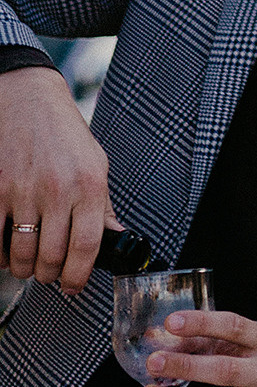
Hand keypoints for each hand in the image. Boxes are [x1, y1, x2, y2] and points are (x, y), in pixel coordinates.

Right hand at [0, 66, 116, 291]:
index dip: (79, 275)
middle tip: (49, 275)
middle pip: (51, 256)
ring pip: (21, 254)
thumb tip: (115, 239)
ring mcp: (22, 190)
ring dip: (24, 269)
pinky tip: (6, 250)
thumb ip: (102, 205)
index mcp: (88, 184)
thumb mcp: (95, 164)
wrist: (27, 100)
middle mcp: (56, 189)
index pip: (87, 245)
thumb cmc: (63, 134)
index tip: (73, 286)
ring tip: (28, 265)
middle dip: (49, 275)